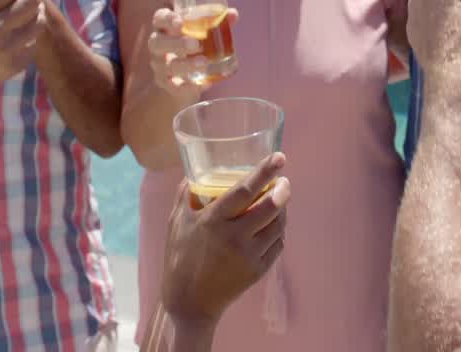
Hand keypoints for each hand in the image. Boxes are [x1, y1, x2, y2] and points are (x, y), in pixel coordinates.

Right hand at [147, 7, 239, 96]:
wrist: (181, 75)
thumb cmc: (190, 43)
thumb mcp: (200, 30)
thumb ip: (215, 21)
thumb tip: (233, 14)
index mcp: (165, 27)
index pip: (160, 18)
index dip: (168, 19)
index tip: (181, 22)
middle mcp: (158, 46)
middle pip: (158, 42)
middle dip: (176, 43)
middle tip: (196, 44)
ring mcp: (160, 66)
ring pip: (168, 65)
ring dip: (186, 64)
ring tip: (204, 62)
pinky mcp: (167, 83)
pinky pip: (175, 86)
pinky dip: (189, 86)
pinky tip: (205, 84)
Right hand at [160, 153, 289, 327]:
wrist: (189, 304)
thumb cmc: (180, 259)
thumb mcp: (176, 224)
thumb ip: (185, 195)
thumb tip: (193, 171)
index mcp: (212, 221)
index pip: (244, 190)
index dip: (264, 171)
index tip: (279, 157)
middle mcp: (233, 237)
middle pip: (270, 206)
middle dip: (283, 190)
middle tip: (284, 181)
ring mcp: (248, 255)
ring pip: (278, 225)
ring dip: (282, 210)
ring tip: (279, 200)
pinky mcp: (258, 271)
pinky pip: (278, 244)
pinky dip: (279, 231)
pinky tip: (273, 225)